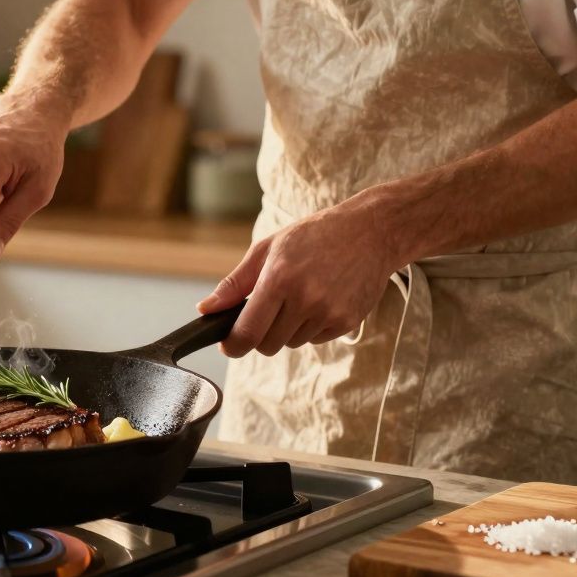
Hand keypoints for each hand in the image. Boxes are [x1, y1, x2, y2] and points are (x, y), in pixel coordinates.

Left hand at [197, 203, 406, 356]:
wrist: (370, 232)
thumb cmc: (314, 236)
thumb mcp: (268, 248)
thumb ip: (235, 283)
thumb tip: (205, 310)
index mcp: (278, 279)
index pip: (247, 332)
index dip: (232, 345)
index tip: (228, 344)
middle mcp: (304, 300)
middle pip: (267, 345)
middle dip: (260, 334)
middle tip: (268, 309)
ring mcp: (328, 313)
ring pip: (291, 343)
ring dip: (288, 328)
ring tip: (301, 295)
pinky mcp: (347, 322)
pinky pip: (315, 339)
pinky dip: (311, 327)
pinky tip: (321, 298)